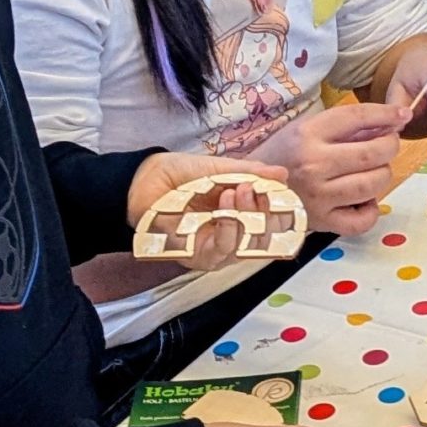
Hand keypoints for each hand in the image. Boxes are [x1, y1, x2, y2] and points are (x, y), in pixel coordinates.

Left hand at [123, 152, 290, 275]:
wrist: (145, 181)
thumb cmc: (181, 176)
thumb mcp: (221, 169)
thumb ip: (251, 173)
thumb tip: (281, 174)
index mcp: (242, 214)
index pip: (272, 220)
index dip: (280, 208)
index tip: (278, 189)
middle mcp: (233, 235)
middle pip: (267, 238)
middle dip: (268, 213)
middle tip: (257, 188)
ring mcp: (217, 248)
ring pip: (248, 246)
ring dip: (248, 216)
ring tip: (239, 190)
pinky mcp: (200, 257)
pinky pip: (223, 251)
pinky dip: (229, 228)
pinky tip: (225, 207)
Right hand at [254, 102, 404, 236]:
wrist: (249, 188)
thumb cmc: (283, 154)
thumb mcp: (307, 128)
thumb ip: (346, 126)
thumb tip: (389, 122)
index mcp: (308, 135)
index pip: (357, 117)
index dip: (386, 114)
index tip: (401, 115)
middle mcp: (313, 165)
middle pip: (372, 154)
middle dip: (390, 146)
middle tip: (388, 144)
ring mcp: (318, 197)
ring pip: (372, 185)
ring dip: (383, 175)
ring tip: (374, 170)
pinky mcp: (321, 222)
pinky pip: (361, 220)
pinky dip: (371, 209)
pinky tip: (364, 199)